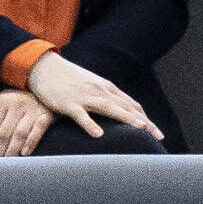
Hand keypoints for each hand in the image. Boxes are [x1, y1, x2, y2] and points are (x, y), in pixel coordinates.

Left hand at [0, 89, 53, 157]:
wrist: (40, 92)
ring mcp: (32, 109)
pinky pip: (38, 130)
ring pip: (19, 134)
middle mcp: (16, 104)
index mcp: (1, 102)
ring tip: (6, 164)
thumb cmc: (12, 104)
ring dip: (11, 151)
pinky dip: (31, 142)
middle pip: (3, 134)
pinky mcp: (46, 115)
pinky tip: (24, 154)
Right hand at [22, 52, 157, 143]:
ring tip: (141, 130)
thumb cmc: (67, 80)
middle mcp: (100, 91)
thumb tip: (117, 111)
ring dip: (127, 118)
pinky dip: (90, 124)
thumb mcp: (90, 86)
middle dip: (144, 122)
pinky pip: (81, 115)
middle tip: (158, 136)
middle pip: (126, 107)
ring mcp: (84, 96)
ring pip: (109, 108)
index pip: (132, 105)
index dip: (145, 118)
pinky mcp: (68, 103)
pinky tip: (98, 135)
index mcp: (107, 88)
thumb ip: (103, 97)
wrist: (44, 67)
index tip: (156, 132)